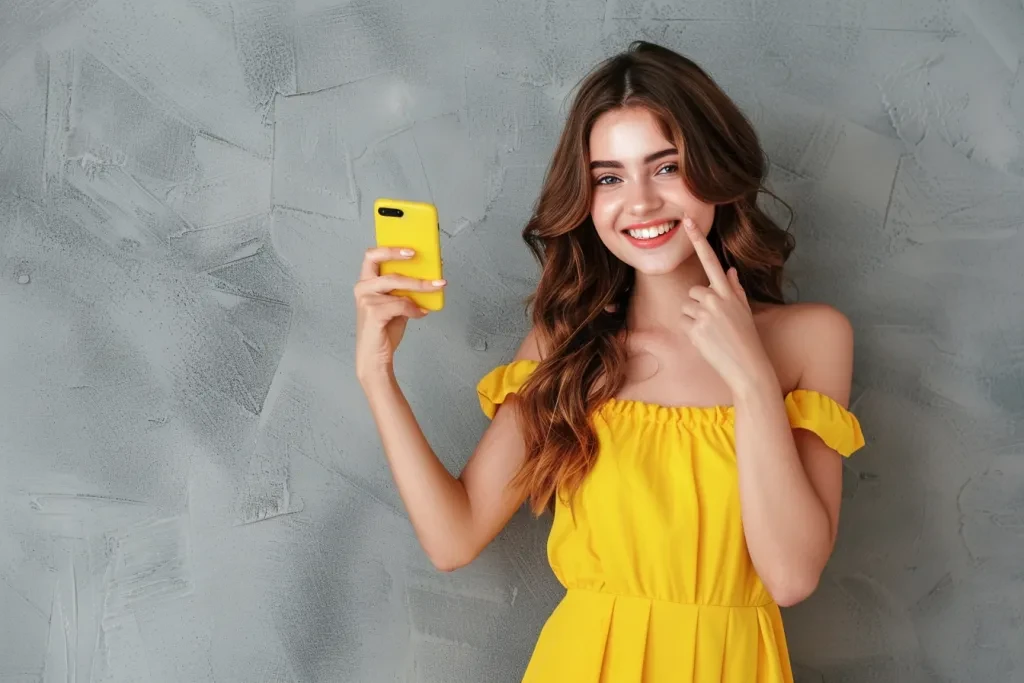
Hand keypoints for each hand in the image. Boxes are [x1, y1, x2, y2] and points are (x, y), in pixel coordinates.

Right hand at [354, 247, 445, 382]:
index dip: (390, 249)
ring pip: (396, 282)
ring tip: (436, 286)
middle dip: (399, 255)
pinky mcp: (373, 313)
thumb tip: (427, 279)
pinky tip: (420, 313)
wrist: (375, 358)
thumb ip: (404, 292)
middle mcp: (362, 288)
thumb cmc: (383, 331)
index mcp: (366, 284)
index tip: (410, 248)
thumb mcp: (396, 306)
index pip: (372, 256)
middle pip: (379, 261)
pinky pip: (401, 304)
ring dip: (419, 284)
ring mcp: (366, 300)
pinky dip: (414, 308)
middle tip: (419, 256)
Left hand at [680, 218, 775, 394]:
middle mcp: (716, 299)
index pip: (711, 260)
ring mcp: (705, 314)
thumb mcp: (744, 310)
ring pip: (686, 307)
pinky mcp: (695, 329)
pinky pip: (683, 322)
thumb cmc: (746, 338)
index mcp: (729, 292)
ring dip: (694, 319)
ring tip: (712, 332)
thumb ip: (735, 289)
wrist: (748, 366)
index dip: (699, 240)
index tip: (688, 221)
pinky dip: (691, 331)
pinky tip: (706, 340)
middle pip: (693, 291)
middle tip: (714, 322)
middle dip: (698, 305)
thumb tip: (729, 270)